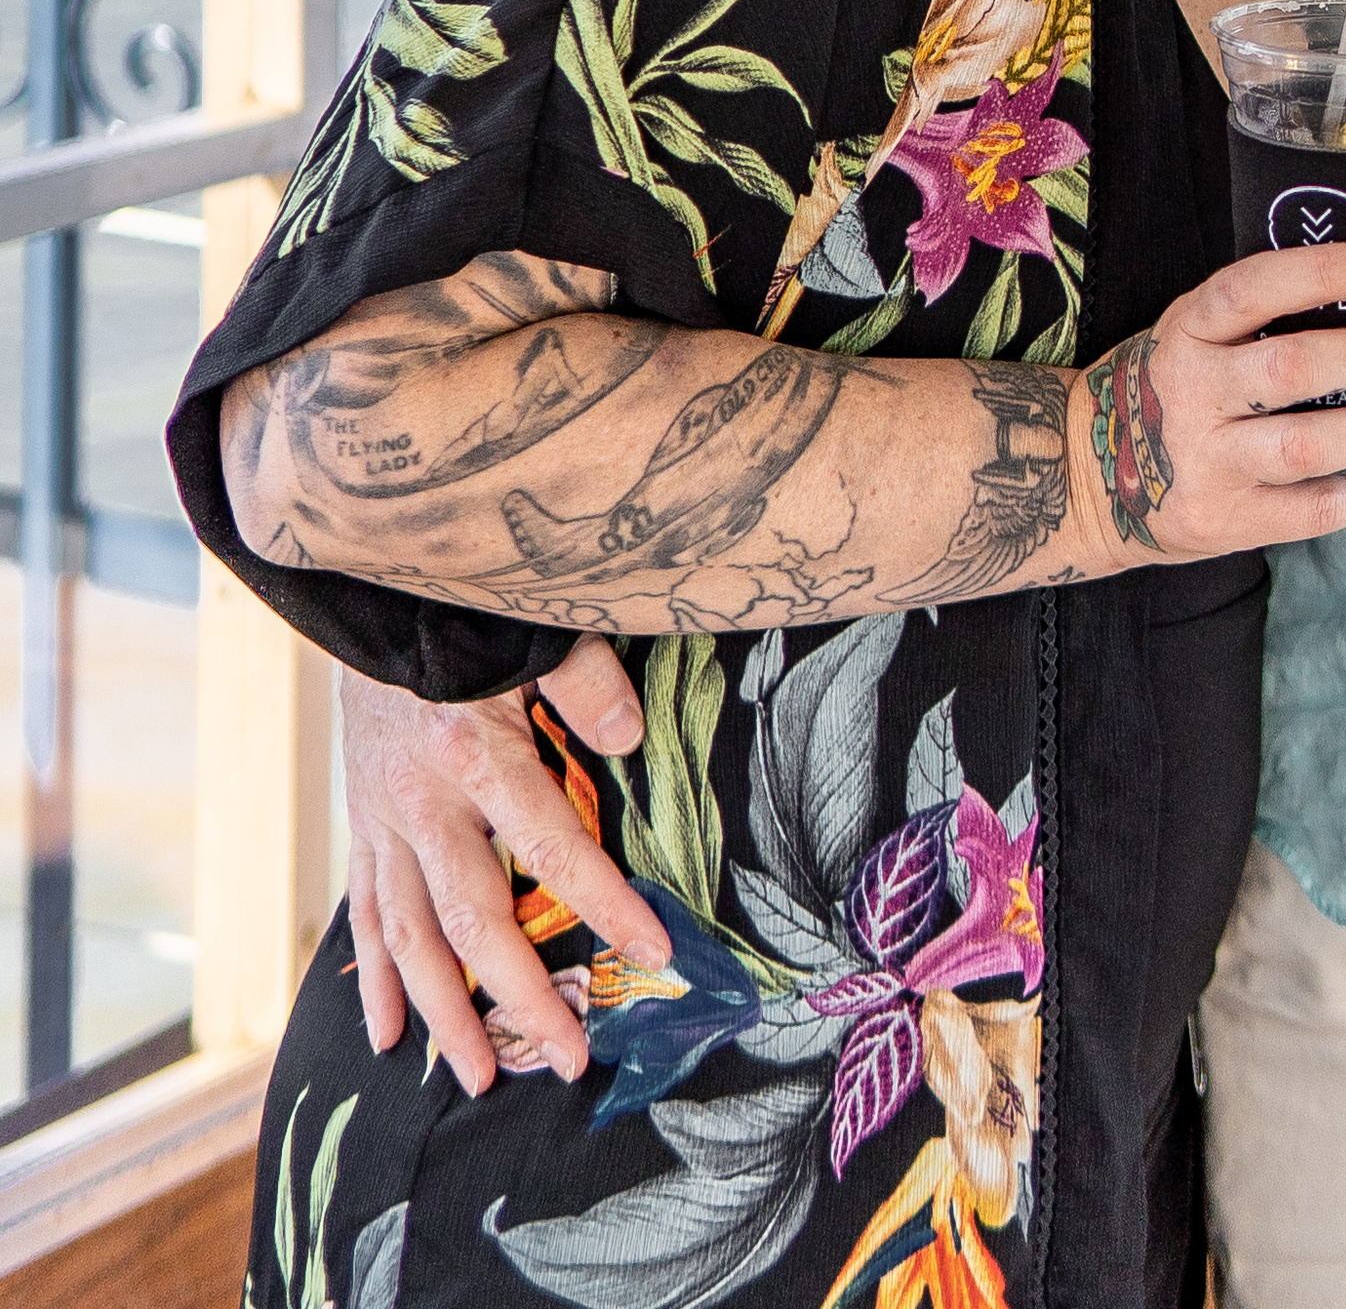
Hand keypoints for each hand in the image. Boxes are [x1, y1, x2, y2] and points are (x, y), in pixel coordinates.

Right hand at [341, 636, 664, 1090]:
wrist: (365, 600)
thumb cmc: (462, 617)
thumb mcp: (532, 632)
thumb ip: (585, 682)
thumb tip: (630, 738)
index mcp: (475, 752)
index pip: (552, 848)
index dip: (604, 904)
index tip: (653, 953)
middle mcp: (423, 801)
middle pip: (473, 919)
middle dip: (523, 997)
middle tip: (569, 1058)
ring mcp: (384, 820)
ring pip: (410, 937)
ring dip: (445, 1014)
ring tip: (482, 1076)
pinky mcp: (361, 825)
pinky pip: (365, 914)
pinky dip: (376, 978)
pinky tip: (390, 1035)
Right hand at [1078, 245, 1345, 563]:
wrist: (1087, 480)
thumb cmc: (1163, 390)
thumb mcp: (1185, 334)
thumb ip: (1251, 318)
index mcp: (1184, 332)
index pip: (1253, 289)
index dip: (1322, 272)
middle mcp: (1193, 395)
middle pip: (1293, 369)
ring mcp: (1208, 464)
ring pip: (1308, 445)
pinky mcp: (1228, 522)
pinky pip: (1310, 510)